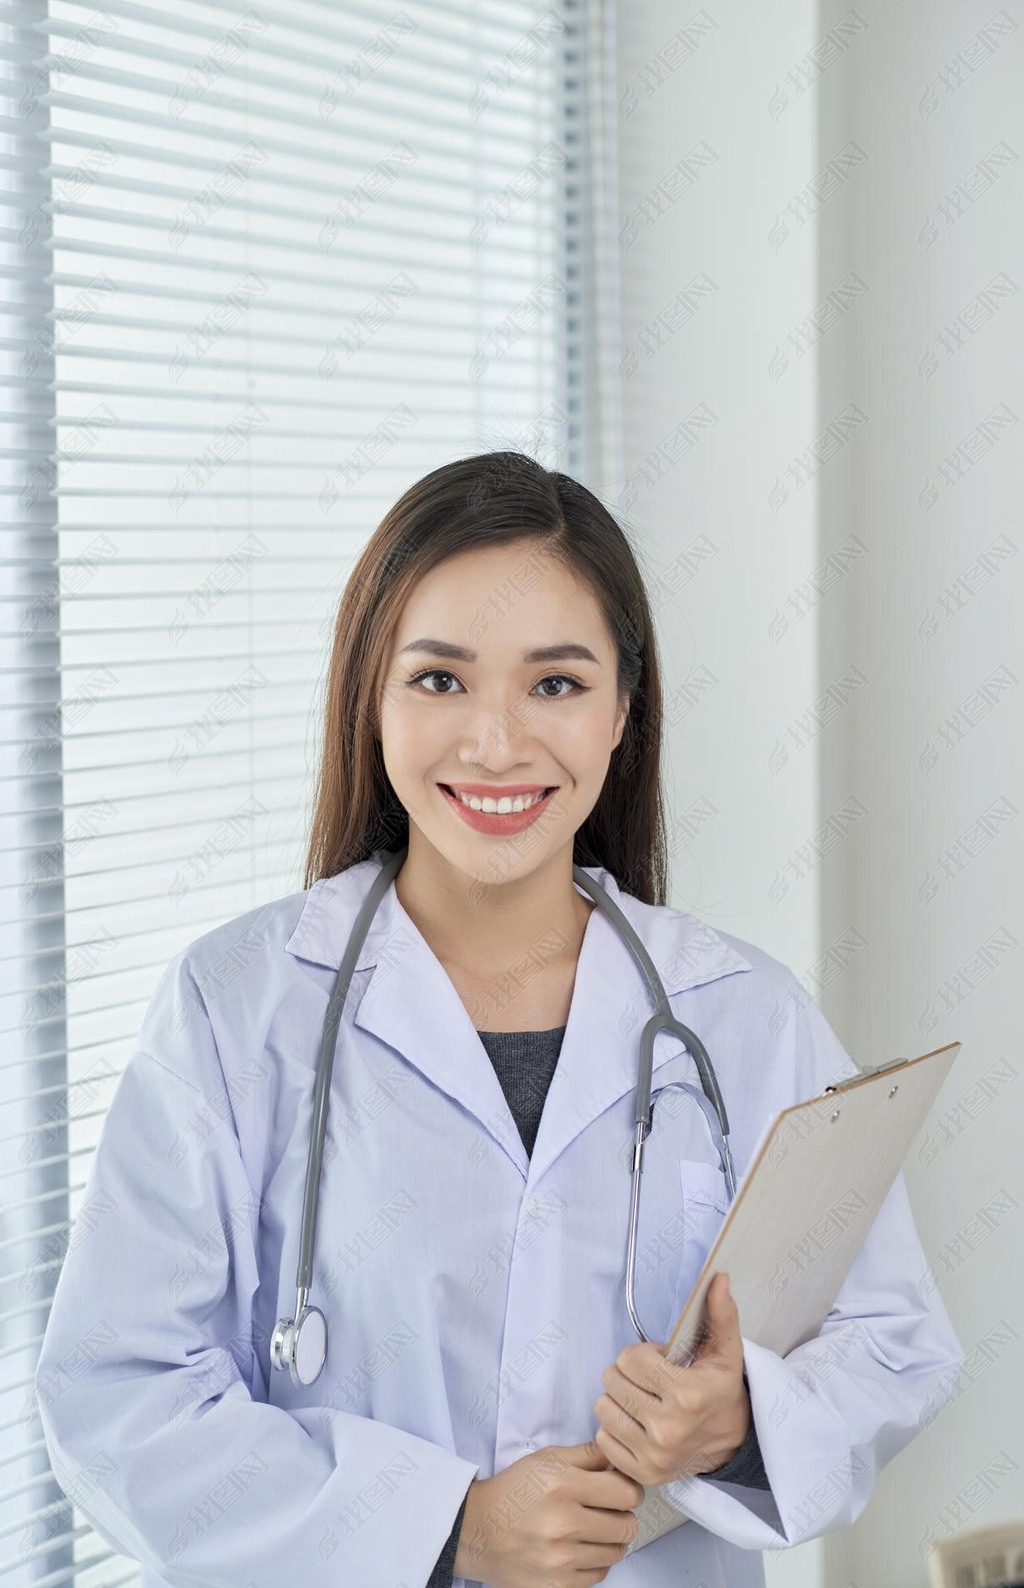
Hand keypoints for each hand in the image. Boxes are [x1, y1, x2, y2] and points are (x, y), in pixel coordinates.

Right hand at [453, 1438, 644, 1587]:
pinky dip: (594, 1561)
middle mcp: (564, 1524)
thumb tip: (621, 1455)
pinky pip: (599, 1574)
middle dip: (621, 1516)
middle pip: (628, 1526)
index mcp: (563, 1486)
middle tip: (605, 1510)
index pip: (628, 1493)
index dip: (629, 1489)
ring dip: (609, 1540)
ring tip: (589, 1529)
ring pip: (616, 1552)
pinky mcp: (558, 1585)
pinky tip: (577, 1548)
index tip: (619, 1490)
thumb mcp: (546, 1460)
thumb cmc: (514, 1491)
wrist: (477, 1531)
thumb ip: (588, 1455)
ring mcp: (561, 1559)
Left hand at [592, 1271, 750, 1485]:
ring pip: (603, 1408)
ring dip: (617, 1399)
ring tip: (640, 1399)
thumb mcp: (727, 1352)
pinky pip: (602, 1439)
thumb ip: (721, 1313)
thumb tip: (719, 1278)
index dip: (642, 1354)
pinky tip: (636, 1422)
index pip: (630, 1359)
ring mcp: (654, 1455)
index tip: (660, 1362)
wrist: (734, 1444)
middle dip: (626, 1373)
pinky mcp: (643, 1473)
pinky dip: (614, 1428)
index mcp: (687, 1394)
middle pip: (612, 1381)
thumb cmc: (722, 1393)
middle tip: (648, 1380)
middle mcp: (668, 1428)